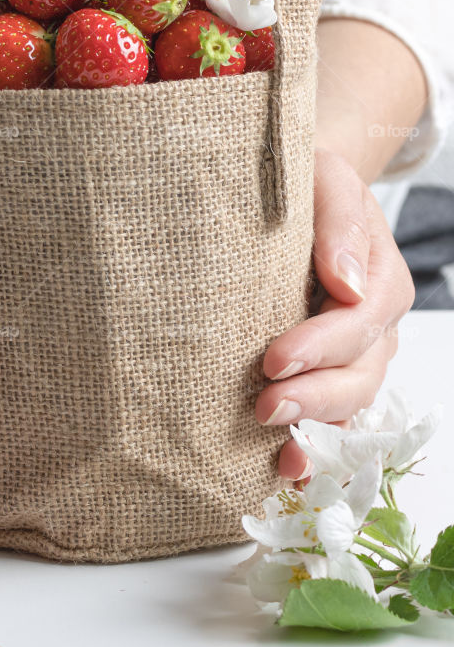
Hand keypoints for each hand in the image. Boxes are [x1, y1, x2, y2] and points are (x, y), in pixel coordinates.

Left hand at [256, 147, 414, 478]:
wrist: (302, 192)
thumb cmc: (311, 182)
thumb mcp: (327, 179)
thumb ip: (340, 221)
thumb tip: (347, 281)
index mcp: (381, 279)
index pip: (358, 322)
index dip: (320, 346)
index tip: (274, 358)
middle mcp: (377, 327)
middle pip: (359, 375)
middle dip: (314, 397)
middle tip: (264, 407)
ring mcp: (358, 357)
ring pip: (350, 404)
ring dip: (315, 429)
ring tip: (276, 450)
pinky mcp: (331, 373)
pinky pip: (333, 417)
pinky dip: (315, 445)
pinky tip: (285, 467)